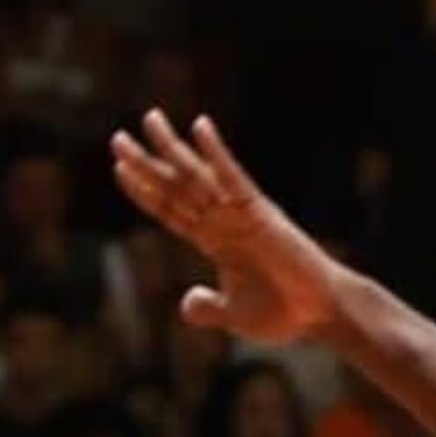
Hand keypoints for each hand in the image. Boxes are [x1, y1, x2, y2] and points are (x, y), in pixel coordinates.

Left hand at [111, 112, 346, 345]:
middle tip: (117, 138)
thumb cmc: (283, 314)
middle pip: (176, 187)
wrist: (319, 312)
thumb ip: (210, 309)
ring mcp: (240, 213)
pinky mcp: (260, 211)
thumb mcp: (236, 316)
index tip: (120, 168)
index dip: (145, 191)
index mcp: (215, 242)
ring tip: (149, 120)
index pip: (171, 210)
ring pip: (198, 176)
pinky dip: (217, 153)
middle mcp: (223, 221)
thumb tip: (185, 305)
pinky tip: (200, 128)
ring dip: (172, 149)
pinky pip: (234, 178)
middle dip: (146, 163)